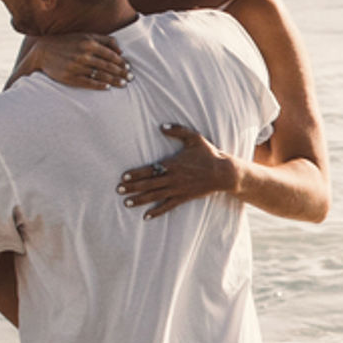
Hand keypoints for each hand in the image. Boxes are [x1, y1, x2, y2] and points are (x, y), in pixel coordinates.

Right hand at [25, 34, 130, 91]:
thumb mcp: (85, 35)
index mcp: (89, 43)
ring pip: (101, 76)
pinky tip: (108, 88)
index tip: (129, 68)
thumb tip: (121, 51)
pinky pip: (89, 83)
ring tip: (123, 84)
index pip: (111, 55)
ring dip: (114, 81)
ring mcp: (77, 67)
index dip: (122, 63)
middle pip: (108, 67)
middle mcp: (84, 55)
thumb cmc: (68, 42)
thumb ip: (105, 40)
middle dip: (121, 73)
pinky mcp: (70, 77)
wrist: (43, 51)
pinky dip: (100, 86)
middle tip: (130, 78)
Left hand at [119, 124, 237, 217]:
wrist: (223, 173)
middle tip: (118, 190)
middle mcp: (173, 178)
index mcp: (173, 164)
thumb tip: (161, 126)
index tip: (124, 176)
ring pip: (155, 196)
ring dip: (140, 200)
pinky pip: (167, 206)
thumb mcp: (194, 138)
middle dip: (132, 187)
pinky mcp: (183, 198)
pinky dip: (156, 212)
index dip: (136, 174)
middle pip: (148, 184)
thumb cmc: (208, 154)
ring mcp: (178, 189)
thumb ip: (178, 131)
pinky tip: (146, 216)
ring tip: (126, 203)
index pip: (149, 170)